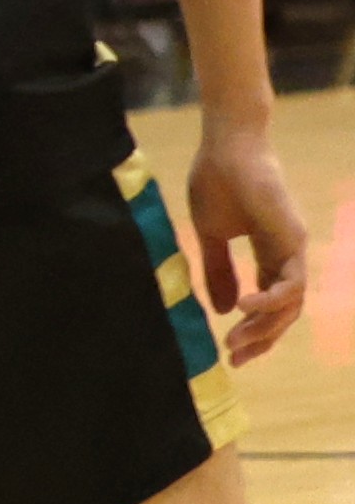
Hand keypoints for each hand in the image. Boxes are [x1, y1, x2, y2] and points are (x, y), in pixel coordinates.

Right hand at [189, 121, 309, 366]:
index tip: (230, 352)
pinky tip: (244, 308)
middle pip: (284, 312)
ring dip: (264, 326)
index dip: (252, 330)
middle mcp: (286, 256)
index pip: (269, 304)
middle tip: (234, 357)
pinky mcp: (293, 240)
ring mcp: (293, 249)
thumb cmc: (216, 182)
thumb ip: (218, 271)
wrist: (226, 146)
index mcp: (267, 254)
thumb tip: (222, 312)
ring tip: (235, 340)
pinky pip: (291, 283)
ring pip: (291, 304)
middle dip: (260, 338)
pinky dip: (270, 300)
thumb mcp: (210, 235)